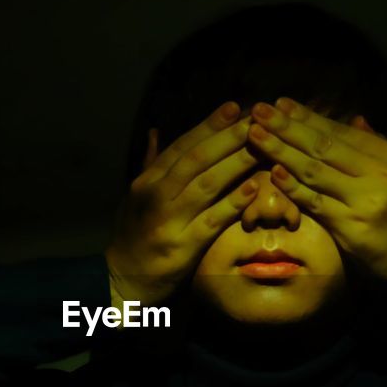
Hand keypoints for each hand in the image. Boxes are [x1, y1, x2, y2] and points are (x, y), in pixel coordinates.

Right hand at [105, 101, 260, 306]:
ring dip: (236, 163)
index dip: (209, 125)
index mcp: (147, 181)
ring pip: (206, 185)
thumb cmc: (134, 233)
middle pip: (196, 160)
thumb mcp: (135, 196)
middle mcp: (156, 196)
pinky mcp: (184, 247)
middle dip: (228, 137)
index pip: (181, 146)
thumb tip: (156, 131)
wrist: (124, 279)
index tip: (234, 107)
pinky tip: (254, 187)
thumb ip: (150, 163)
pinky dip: (234, 202)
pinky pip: (213, 220)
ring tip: (262, 146)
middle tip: (257, 119)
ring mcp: (170, 222)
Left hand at [247, 97, 386, 304]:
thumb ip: (376, 145)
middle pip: (324, 146)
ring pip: (314, 171)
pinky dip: (293, 187)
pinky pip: (314, 202)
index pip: (341, 132)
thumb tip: (354, 118)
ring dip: (281, 151)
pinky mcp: (349, 227)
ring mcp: (363, 202)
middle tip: (260, 110)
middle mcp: (378, 175)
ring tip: (256, 135)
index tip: (281, 104)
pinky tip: (274, 172)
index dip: (308, 117)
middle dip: (288, 127)